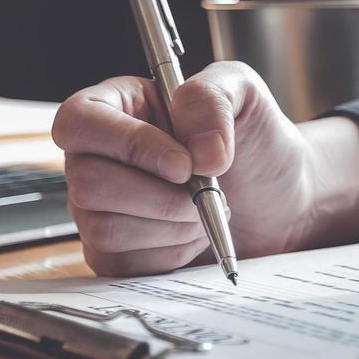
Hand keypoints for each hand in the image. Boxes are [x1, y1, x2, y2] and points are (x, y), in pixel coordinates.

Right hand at [52, 62, 324, 275]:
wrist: (279, 203)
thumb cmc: (253, 142)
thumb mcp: (244, 94)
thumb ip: (213, 98)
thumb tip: (197, 150)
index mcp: (117, 107)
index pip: (80, 120)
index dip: (128, 144)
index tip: (183, 164)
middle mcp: (96, 157)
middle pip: (89, 183)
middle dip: (160, 197)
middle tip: (203, 190)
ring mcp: (98, 208)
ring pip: (106, 228)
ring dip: (170, 225)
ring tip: (200, 210)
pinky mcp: (113, 253)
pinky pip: (122, 264)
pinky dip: (169, 252)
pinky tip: (190, 233)